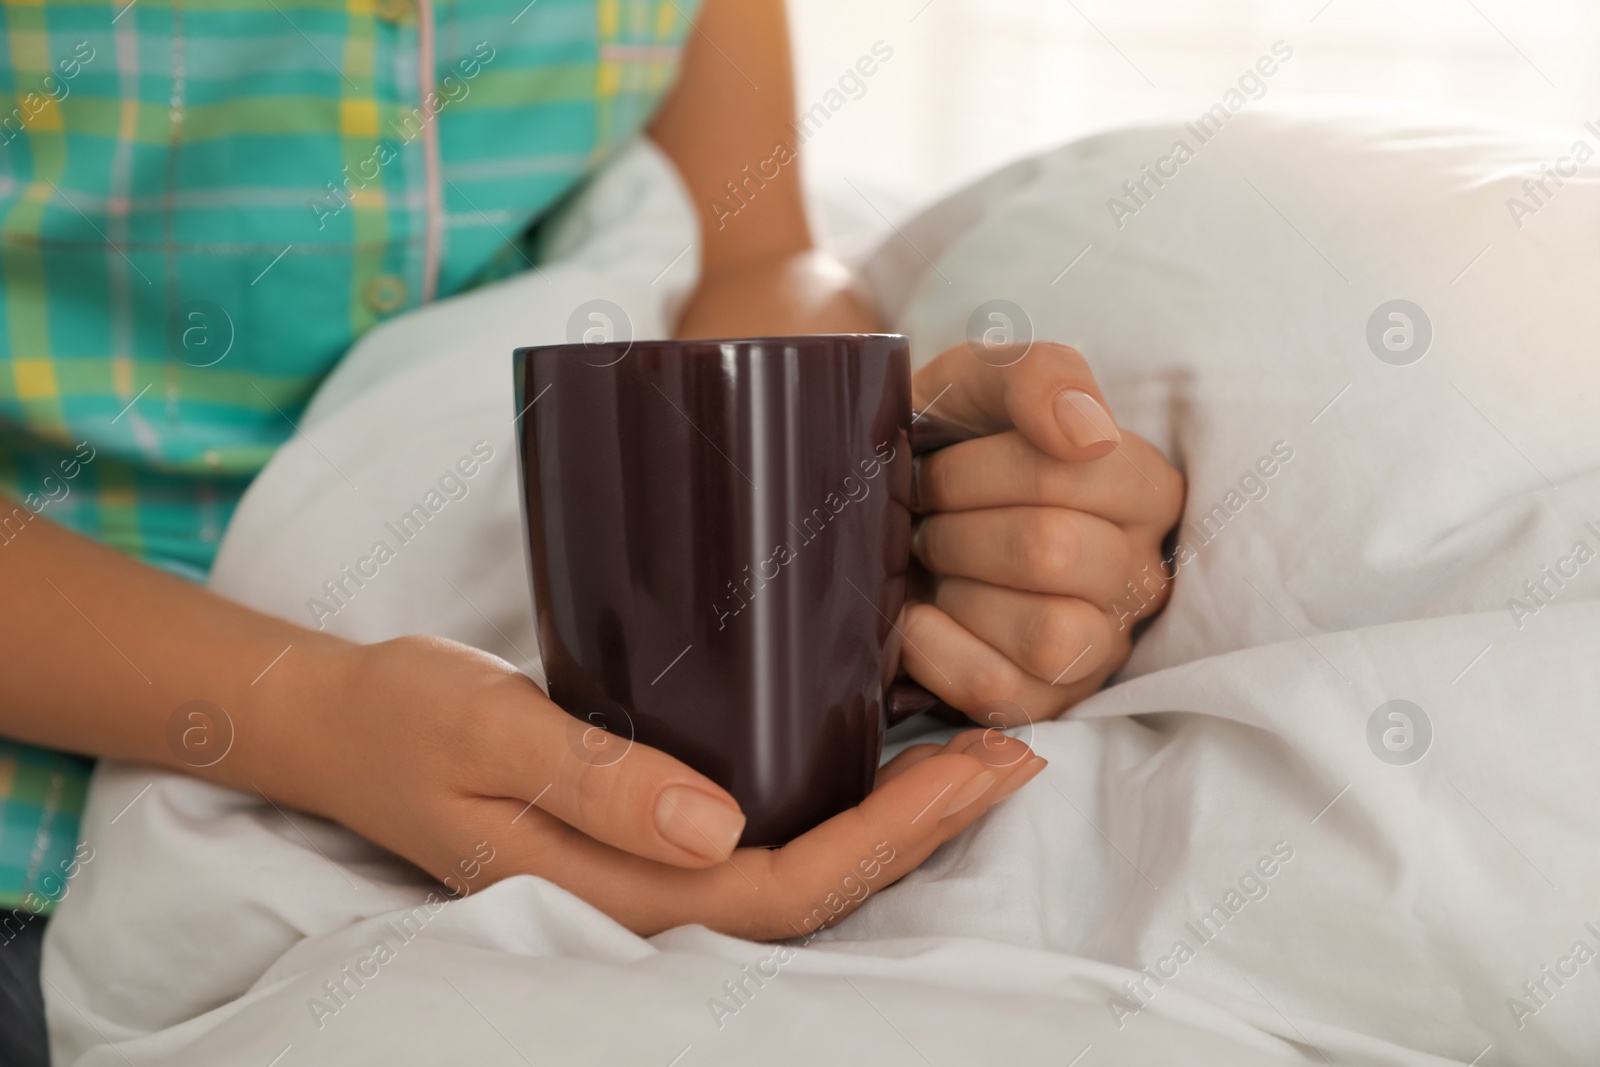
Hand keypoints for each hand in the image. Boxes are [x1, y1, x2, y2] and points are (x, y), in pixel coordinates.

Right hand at [270, 635, 1043, 938]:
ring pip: (800, 873)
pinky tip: (881, 756)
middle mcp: (644, 897)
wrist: (346, 727)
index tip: (976, 761)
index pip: (783, 886)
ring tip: (977, 757)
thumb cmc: (409, 719)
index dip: (892, 836)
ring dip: (898, 822)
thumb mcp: (489, 732)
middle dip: (926, 830)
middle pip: (816, 890)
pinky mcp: (646, 838)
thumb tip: (720, 828)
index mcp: (611, 887)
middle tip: (1013, 751)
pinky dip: (842, 805)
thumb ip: (597, 783)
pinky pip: (766, 844)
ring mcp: (647, 875)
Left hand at [902, 342, 1184, 725]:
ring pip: (1046, 634)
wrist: (884, 509)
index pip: (1074, 474)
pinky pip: (1002, 690)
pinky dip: (938, 648)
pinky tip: (916, 614)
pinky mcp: (1048, 702)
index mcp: (1147, 489)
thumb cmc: (948, 444)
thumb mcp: (983, 381)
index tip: (937, 463)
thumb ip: (1042, 377)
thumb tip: (1085, 434)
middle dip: (958, 527)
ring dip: (958, 589)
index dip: (980, 469)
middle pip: (1052, 551)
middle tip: (926, 517)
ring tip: (931, 565)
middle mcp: (1141, 575)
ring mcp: (1101, 648)